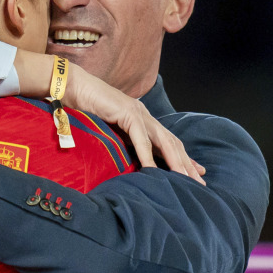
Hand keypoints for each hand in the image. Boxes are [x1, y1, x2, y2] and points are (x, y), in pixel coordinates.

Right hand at [64, 66, 205, 184]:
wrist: (73, 88)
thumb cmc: (85, 110)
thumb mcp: (108, 131)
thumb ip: (120, 142)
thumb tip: (128, 164)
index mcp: (142, 120)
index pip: (169, 141)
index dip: (184, 157)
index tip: (196, 173)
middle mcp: (145, 116)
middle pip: (172, 143)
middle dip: (186, 164)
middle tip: (199, 183)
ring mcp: (138, 113)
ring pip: (163, 142)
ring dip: (175, 162)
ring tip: (184, 180)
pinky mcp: (127, 113)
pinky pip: (141, 139)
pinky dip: (148, 157)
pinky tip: (153, 171)